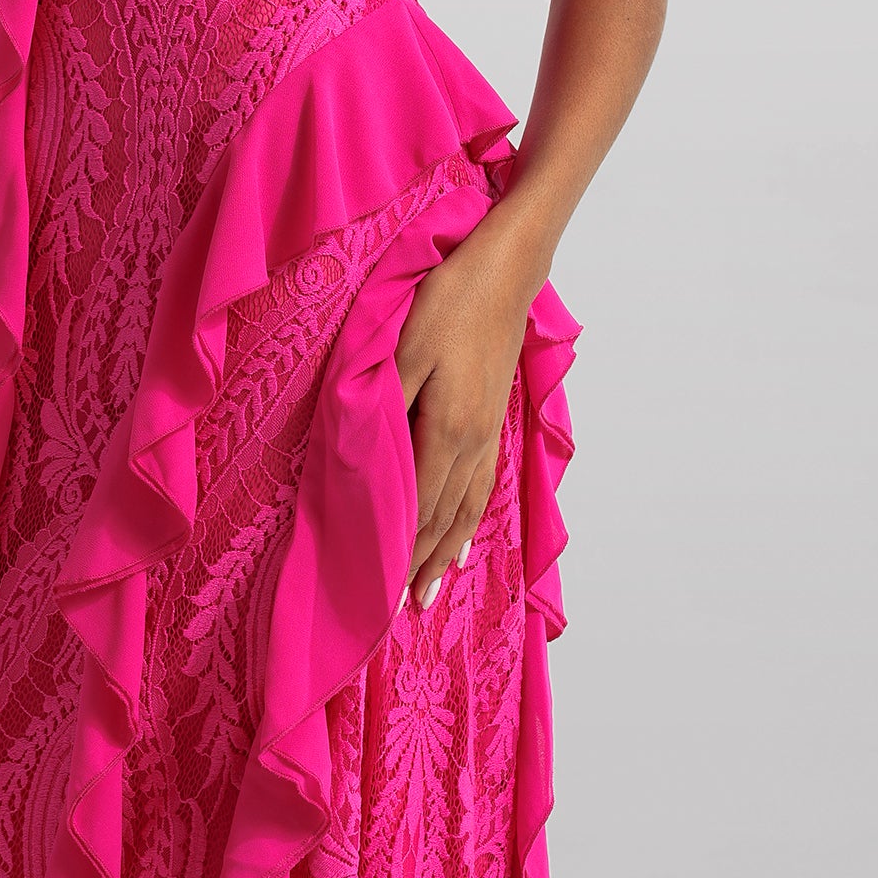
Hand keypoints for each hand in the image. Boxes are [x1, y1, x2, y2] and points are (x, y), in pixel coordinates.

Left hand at [394, 236, 529, 610]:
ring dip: (449, 549)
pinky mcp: (495, 413)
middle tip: (405, 610)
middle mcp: (474, 440)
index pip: (418, 506)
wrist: (506, 268)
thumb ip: (388, 399)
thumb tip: (370, 450)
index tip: (382, 590)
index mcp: (447, 428)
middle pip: (445, 517)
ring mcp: (489, 429)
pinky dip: (470, 517)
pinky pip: (482, 484)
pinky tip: (465, 529)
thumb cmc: (450, 298)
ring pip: (468, 506)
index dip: (400, 550)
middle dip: (423, 564)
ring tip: (434, 588)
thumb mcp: (406, 346)